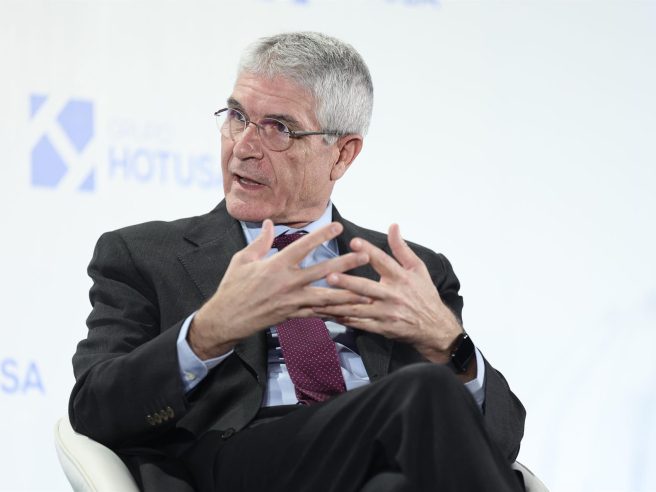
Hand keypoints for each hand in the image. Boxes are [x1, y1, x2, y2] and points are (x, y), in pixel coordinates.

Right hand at [188, 220, 370, 359]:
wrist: (226, 319)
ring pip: (325, 297)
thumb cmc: (233, 287)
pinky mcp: (293, 315)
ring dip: (347, 294)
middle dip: (344, 264)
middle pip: (321, 272)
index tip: (338, 226)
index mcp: (275, 266)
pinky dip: (335, 313)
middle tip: (364, 256)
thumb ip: (260, 242)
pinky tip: (350, 311)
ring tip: (367, 291)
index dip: (321, 235)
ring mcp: (292, 302)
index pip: (303, 247)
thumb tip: (267, 222)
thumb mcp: (242, 259)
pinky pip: (318, 314)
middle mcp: (287, 283)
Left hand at [313, 224, 462, 364]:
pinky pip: (360, 324)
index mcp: (402, 278)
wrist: (435, 327)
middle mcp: (393, 295)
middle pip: (367, 287)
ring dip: (339, 303)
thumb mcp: (418, 269)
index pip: (384, 261)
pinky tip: (329, 314)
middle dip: (347, 282)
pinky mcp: (383, 328)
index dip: (369, 252)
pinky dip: (345, 320)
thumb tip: (393, 226)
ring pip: (359, 308)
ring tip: (320, 298)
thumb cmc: (425, 295)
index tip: (354, 242)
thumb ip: (401, 248)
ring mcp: (387, 314)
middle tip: (328, 275)